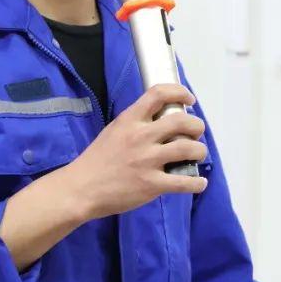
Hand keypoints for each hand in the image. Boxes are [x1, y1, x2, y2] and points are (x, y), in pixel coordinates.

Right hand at [63, 84, 207, 217]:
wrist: (81, 189)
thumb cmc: (96, 160)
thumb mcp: (114, 131)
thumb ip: (135, 124)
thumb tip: (161, 120)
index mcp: (130, 120)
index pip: (158, 94)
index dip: (180, 93)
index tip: (189, 100)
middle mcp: (141, 136)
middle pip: (182, 122)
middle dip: (197, 126)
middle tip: (197, 132)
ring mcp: (147, 161)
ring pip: (188, 149)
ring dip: (200, 151)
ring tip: (198, 154)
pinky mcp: (152, 185)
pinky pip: (184, 182)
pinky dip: (197, 182)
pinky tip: (199, 183)